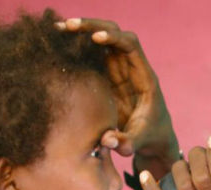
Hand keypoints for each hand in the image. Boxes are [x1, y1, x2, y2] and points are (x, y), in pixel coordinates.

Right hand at [57, 18, 179, 171]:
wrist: (153, 141)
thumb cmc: (149, 139)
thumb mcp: (138, 142)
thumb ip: (126, 143)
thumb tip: (108, 141)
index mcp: (144, 78)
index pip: (131, 46)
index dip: (114, 38)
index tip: (95, 37)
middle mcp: (132, 69)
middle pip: (115, 35)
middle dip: (93, 26)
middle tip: (67, 26)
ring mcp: (120, 71)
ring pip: (102, 42)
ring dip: (82, 33)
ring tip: (57, 29)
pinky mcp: (108, 78)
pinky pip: (94, 56)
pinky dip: (78, 47)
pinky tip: (59, 44)